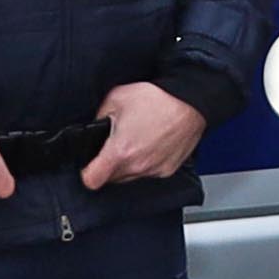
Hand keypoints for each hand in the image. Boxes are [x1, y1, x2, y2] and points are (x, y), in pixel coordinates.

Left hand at [81, 80, 208, 190]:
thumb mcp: (117, 98)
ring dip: (129, 165)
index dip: (86, 173)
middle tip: (116, 146)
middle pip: (111, 179)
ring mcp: (154, 169)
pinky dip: (147, 163)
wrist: (191, 101)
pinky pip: (149, 173)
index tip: (89, 166)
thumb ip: (99, 115)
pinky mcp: (168, 169)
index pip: (92, 180)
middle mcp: (137, 165)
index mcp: (120, 151)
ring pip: (130, 177)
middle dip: (109, 166)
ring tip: (137, 142)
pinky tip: (151, 145)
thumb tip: (94, 124)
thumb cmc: (159, 98)